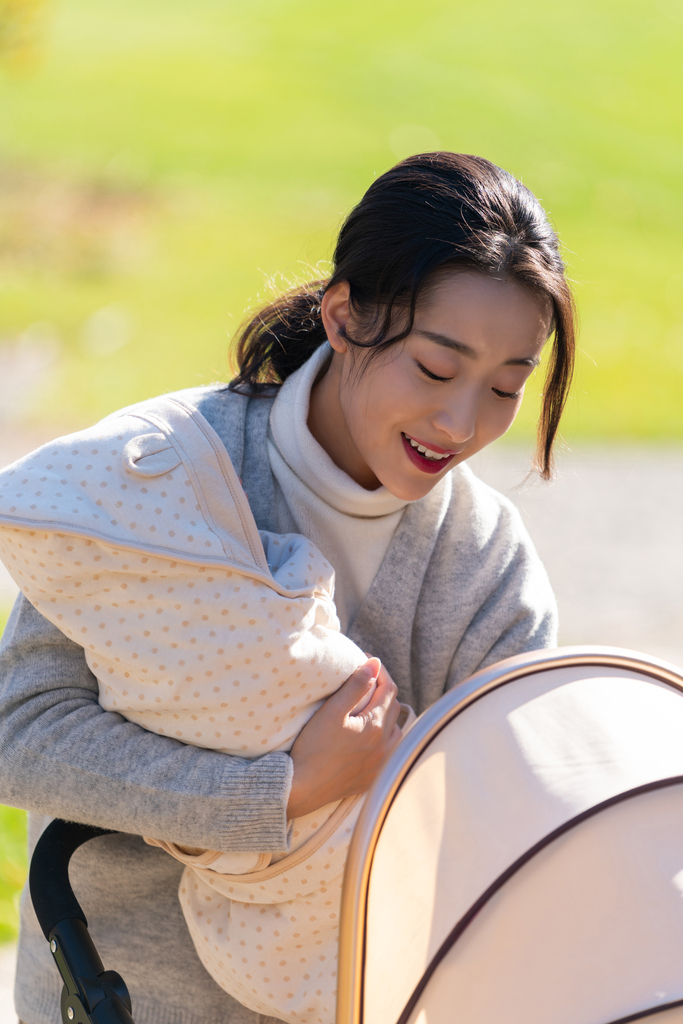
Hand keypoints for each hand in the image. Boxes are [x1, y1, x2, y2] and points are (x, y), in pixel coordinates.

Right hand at [286, 658, 401, 819]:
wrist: (302, 788)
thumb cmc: (313, 748)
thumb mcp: (333, 711)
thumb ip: (356, 685)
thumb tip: (374, 664)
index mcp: (377, 726)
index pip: (388, 688)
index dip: (378, 671)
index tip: (363, 660)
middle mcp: (385, 746)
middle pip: (393, 707)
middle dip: (382, 690)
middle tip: (364, 680)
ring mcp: (380, 764)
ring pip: (394, 730)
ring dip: (385, 714)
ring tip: (367, 706)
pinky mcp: (372, 777)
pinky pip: (388, 751)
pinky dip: (383, 737)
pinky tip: (368, 735)